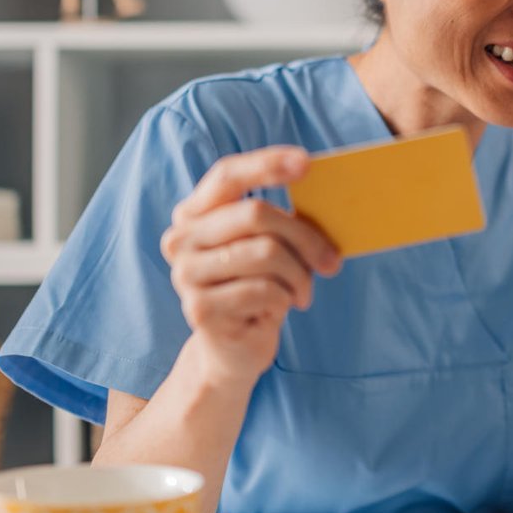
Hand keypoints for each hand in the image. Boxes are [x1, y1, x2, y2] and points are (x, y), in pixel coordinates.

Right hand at [160, 146, 341, 387]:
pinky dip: (285, 299)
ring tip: (302, 291)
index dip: (266, 164)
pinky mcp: (200, 308)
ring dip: (299, 275)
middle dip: (305, 237)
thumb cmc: (259, 288)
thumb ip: (282, 224)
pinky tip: (279, 308)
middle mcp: (181, 239)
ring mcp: (185, 274)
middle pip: (256, 214)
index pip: (227, 175)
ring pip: (266, 252)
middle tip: (331, 262)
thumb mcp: (270, 248)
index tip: (306, 163)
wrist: (234, 349)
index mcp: (195, 213)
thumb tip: (330, 204)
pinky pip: (264, 289)